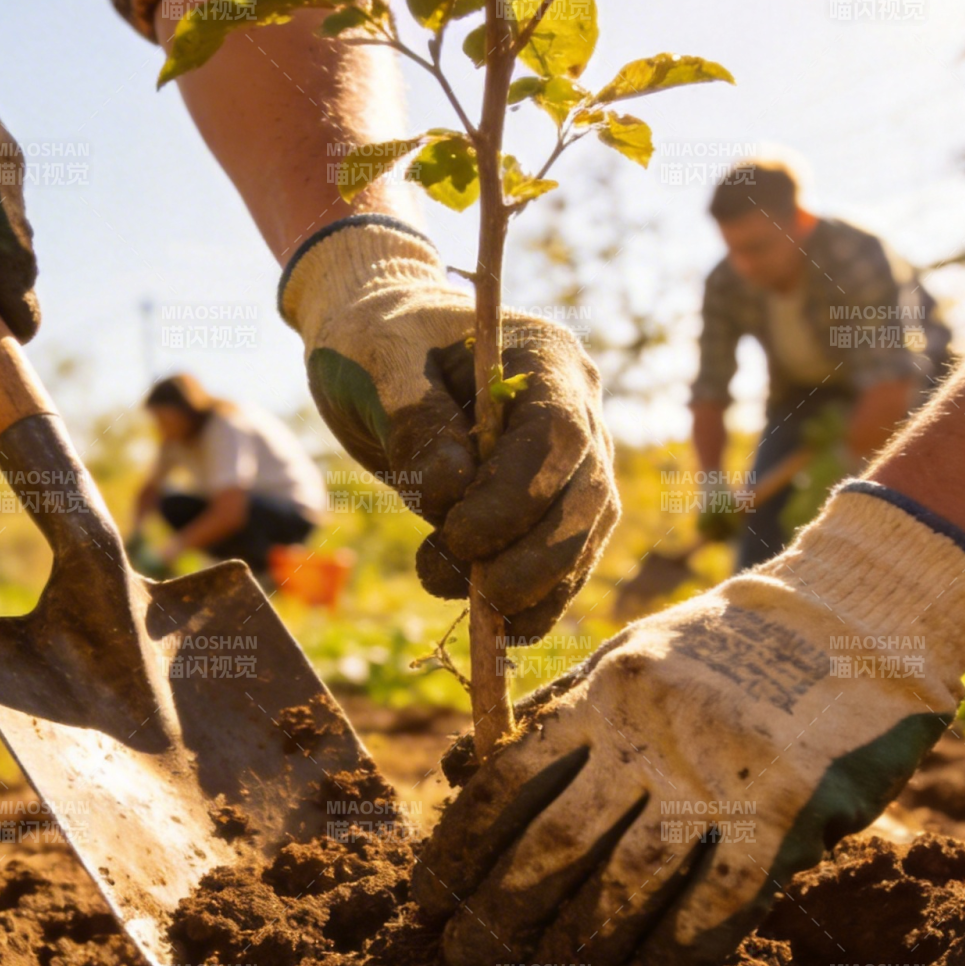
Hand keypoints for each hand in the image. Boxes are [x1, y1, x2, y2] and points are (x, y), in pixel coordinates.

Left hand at [279, 217, 616, 638]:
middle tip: (476, 593)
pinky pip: (564, 563)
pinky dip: (535, 602)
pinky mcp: (555, 505)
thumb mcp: (377, 361)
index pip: (557, 438)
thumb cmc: (378, 341)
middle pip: (587, 497)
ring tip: (465, 602)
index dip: (517, 498)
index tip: (458, 536)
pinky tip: (493, 625)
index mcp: (546, 359)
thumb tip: (453, 490)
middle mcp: (579, 409)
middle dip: (535, 559)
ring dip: (535, 589)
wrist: (385, 348)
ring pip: (584, 538)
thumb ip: (414, 419)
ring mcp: (575, 461)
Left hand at [415, 486, 964, 965]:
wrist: (856, 613)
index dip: (459, 850)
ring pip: (628, 883)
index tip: (428, 902)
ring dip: (576, 949)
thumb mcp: (624, 654)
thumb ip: (548, 713)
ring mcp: (718, 776)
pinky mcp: (787, 814)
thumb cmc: (722, 646)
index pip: (507, 781)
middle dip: (500, 914)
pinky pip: (719, 903)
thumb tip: (460, 769)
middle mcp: (648, 735)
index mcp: (602, 692)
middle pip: (554, 842)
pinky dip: (674, 954)